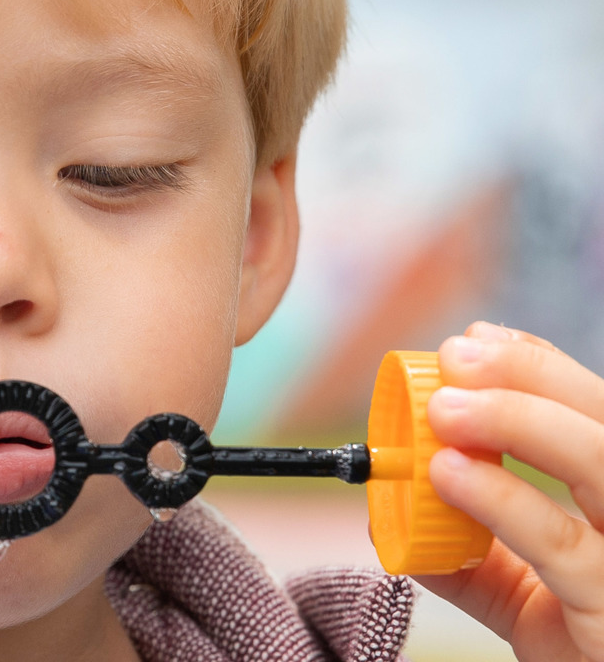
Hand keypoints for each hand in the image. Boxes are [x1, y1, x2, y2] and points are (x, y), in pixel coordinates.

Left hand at [415, 321, 603, 660]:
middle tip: (456, 358)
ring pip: (603, 463)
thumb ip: (466, 549)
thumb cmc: (580, 644)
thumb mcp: (521, 591)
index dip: (540, 365)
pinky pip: (564, 546)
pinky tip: (451, 475)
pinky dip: (505, 500)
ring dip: (520, 421)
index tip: (475, 339)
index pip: (596, 410)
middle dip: (530, 376)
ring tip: (446, 411)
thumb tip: (388, 510)